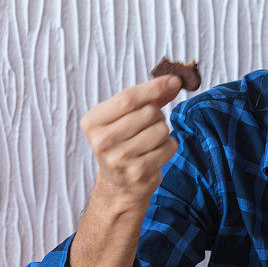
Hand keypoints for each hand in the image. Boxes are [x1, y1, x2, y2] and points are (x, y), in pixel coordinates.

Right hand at [80, 75, 181, 211]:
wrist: (120, 185)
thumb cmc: (124, 143)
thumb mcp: (126, 118)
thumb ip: (148, 98)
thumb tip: (173, 82)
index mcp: (93, 122)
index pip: (128, 98)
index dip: (154, 87)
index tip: (174, 81)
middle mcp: (102, 140)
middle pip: (149, 113)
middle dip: (157, 116)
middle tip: (147, 127)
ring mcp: (120, 158)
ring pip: (161, 129)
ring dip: (163, 133)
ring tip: (149, 142)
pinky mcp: (139, 171)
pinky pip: (169, 146)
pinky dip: (168, 147)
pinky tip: (155, 154)